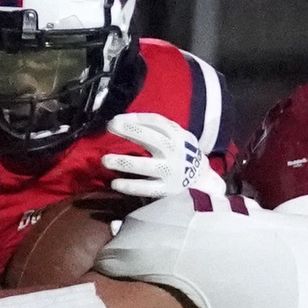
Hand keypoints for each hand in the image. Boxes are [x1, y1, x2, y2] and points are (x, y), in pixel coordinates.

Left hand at [101, 112, 225, 198]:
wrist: (201, 177)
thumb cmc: (180, 151)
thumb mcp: (176, 134)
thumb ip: (156, 128)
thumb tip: (124, 121)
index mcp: (176, 135)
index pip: (156, 122)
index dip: (136, 119)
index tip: (115, 119)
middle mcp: (174, 151)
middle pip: (151, 139)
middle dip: (131, 132)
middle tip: (110, 127)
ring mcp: (170, 171)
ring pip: (146, 166)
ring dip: (125, 162)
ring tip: (105, 160)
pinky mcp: (166, 189)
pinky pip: (147, 188)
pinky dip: (130, 186)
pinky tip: (115, 183)